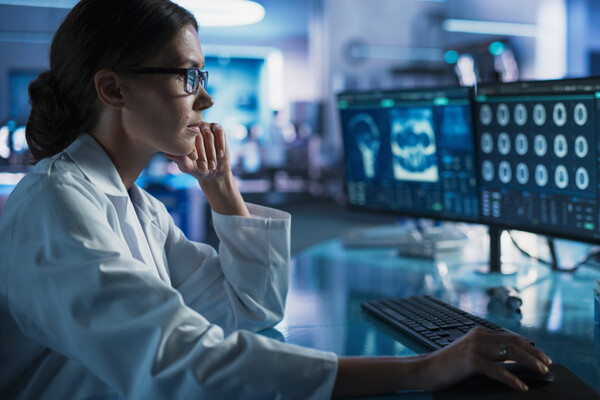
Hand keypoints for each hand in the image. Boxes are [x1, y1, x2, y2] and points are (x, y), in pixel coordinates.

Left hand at [166, 122, 248, 216]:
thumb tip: (168, 154)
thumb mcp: (188, 167)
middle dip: (202, 153)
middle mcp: (193, 128)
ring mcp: (205, 127)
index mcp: (182, 135)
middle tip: (204, 167)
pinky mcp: (218, 128)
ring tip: (211, 166)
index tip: (194, 162)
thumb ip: (181, 161)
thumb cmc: (197, 168)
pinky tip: (220, 155)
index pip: (186, 139)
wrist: (214, 171)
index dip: (191, 150)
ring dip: (211, 152)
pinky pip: (219, 132)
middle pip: (198, 137)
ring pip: (209, 135)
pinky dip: (220, 144)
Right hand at [421, 327, 551, 391]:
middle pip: (515, 343)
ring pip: (511, 353)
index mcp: (479, 333)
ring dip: (530, 363)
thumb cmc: (446, 365)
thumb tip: (510, 362)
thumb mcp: (469, 354)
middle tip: (547, 365)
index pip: (511, 337)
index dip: (529, 347)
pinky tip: (521, 386)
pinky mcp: (472, 361)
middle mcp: (479, 336)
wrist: (425, 369)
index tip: (542, 357)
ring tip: (541, 372)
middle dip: (535, 354)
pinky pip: (499, 370)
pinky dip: (513, 379)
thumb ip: (487, 353)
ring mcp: (476, 347)